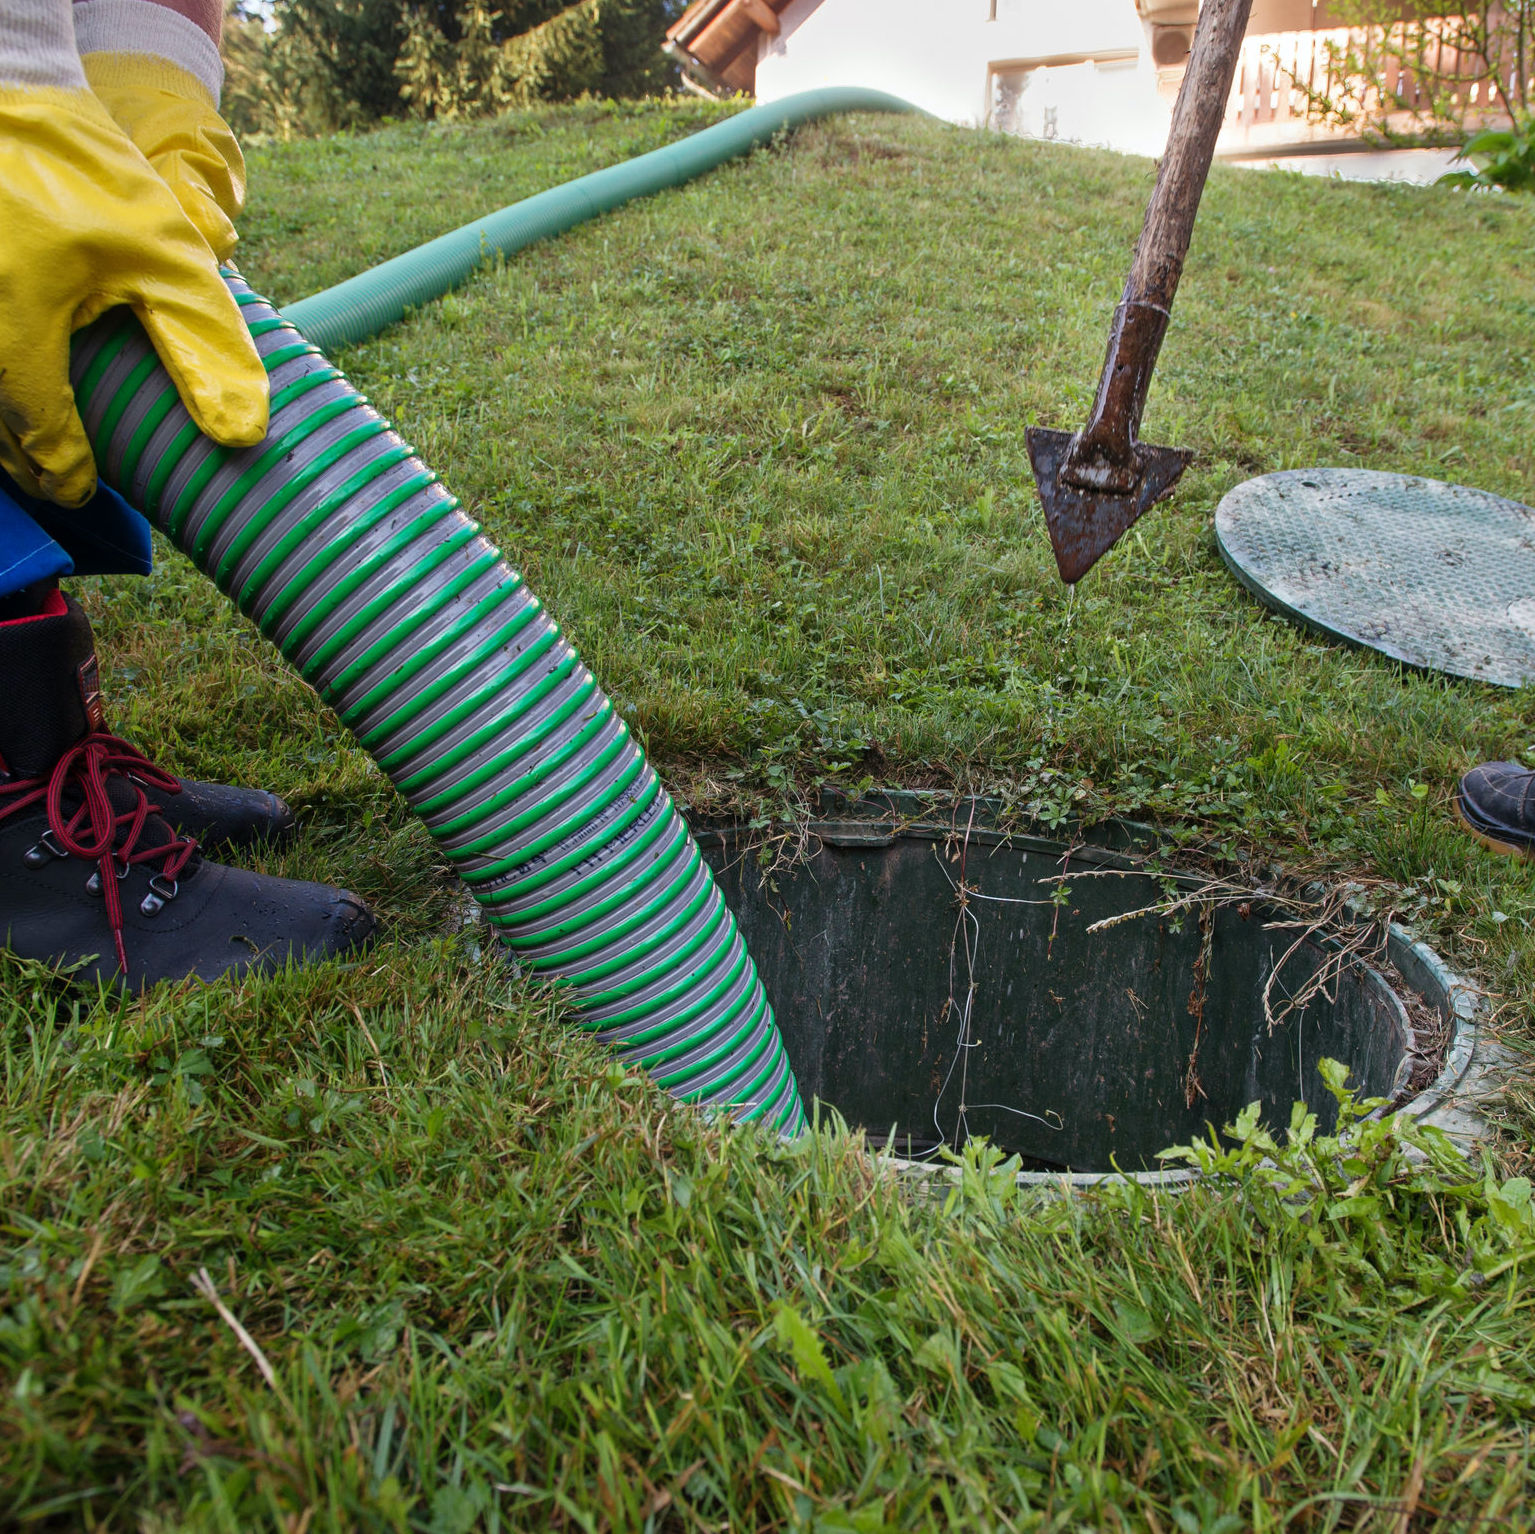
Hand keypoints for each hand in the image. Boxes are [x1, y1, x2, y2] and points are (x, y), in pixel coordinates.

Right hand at [0, 85, 268, 507]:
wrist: (2, 84)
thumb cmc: (84, 169)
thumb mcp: (167, 257)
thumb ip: (204, 347)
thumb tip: (242, 436)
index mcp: (13, 327)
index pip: (38, 432)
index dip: (65, 473)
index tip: (85, 493)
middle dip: (26, 461)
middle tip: (61, 484)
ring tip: (34, 451)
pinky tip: (11, 393)